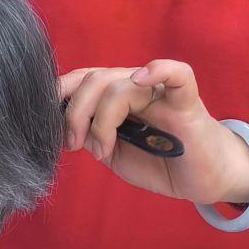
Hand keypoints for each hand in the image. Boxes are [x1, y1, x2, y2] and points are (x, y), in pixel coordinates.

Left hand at [58, 60, 248, 206]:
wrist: (206, 179)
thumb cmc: (162, 162)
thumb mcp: (116, 154)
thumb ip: (92, 136)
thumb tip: (64, 127)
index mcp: (116, 95)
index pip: (82, 79)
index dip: (59, 94)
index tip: (42, 120)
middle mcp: (136, 86)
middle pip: (95, 79)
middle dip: (74, 112)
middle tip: (72, 144)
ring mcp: (161, 92)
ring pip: (121, 85)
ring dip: (101, 119)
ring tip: (103, 150)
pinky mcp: (187, 103)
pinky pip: (177, 75)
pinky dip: (158, 70)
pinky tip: (141, 78)